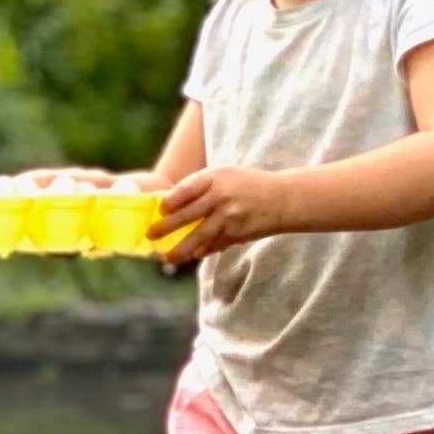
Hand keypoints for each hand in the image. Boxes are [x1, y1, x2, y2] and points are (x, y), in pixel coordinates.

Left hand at [152, 166, 291, 261]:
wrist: (283, 199)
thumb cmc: (249, 185)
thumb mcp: (226, 176)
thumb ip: (201, 187)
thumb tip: (170, 205)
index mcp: (216, 177)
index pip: (186, 189)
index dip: (171, 201)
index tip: (160, 210)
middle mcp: (221, 197)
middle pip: (187, 215)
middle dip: (166, 227)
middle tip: (151, 235)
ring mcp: (229, 217)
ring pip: (199, 236)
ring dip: (181, 249)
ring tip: (167, 258)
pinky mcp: (237, 234)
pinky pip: (215, 244)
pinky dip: (204, 250)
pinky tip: (194, 255)